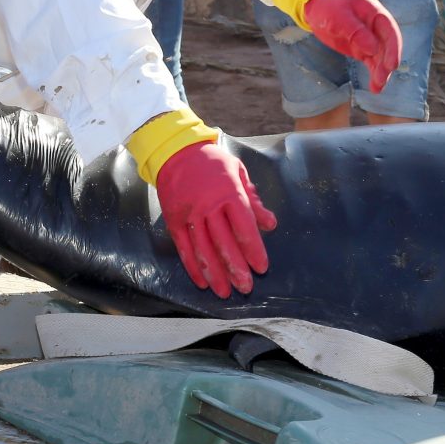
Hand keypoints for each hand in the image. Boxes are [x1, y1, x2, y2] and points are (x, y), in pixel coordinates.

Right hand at [155, 139, 276, 297]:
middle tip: (246, 287)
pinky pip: (184, 248)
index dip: (253, 250)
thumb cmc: (212, 162)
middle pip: (224, 243)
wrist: (175, 151)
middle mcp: (208, 206)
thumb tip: (270, 224)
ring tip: (225, 292)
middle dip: (236, 268)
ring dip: (215, 273)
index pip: (244, 227)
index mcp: (229, 193)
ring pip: (203, 250)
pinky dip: (193, 267)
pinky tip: (202, 281)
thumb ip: (254, 201)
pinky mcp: (174, 221)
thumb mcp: (239, 173)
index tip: (261, 267)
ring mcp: (189, 215)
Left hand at [302, 0, 402, 92]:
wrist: (317, 9)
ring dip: (381, 72)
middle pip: (388, 46)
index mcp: (374, 12)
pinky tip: (375, 88)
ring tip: (377, 88)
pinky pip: (373, 63)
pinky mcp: (363, 50)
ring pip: (381, 57)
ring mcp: (371, 38)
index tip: (392, 65)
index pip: (389, 31)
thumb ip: (356, 32)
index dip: (393, 48)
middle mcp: (376, 26)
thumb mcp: (338, 18)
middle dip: (386, 63)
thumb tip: (373, 49)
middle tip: (381, 79)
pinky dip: (374, 74)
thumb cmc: (328, 8)